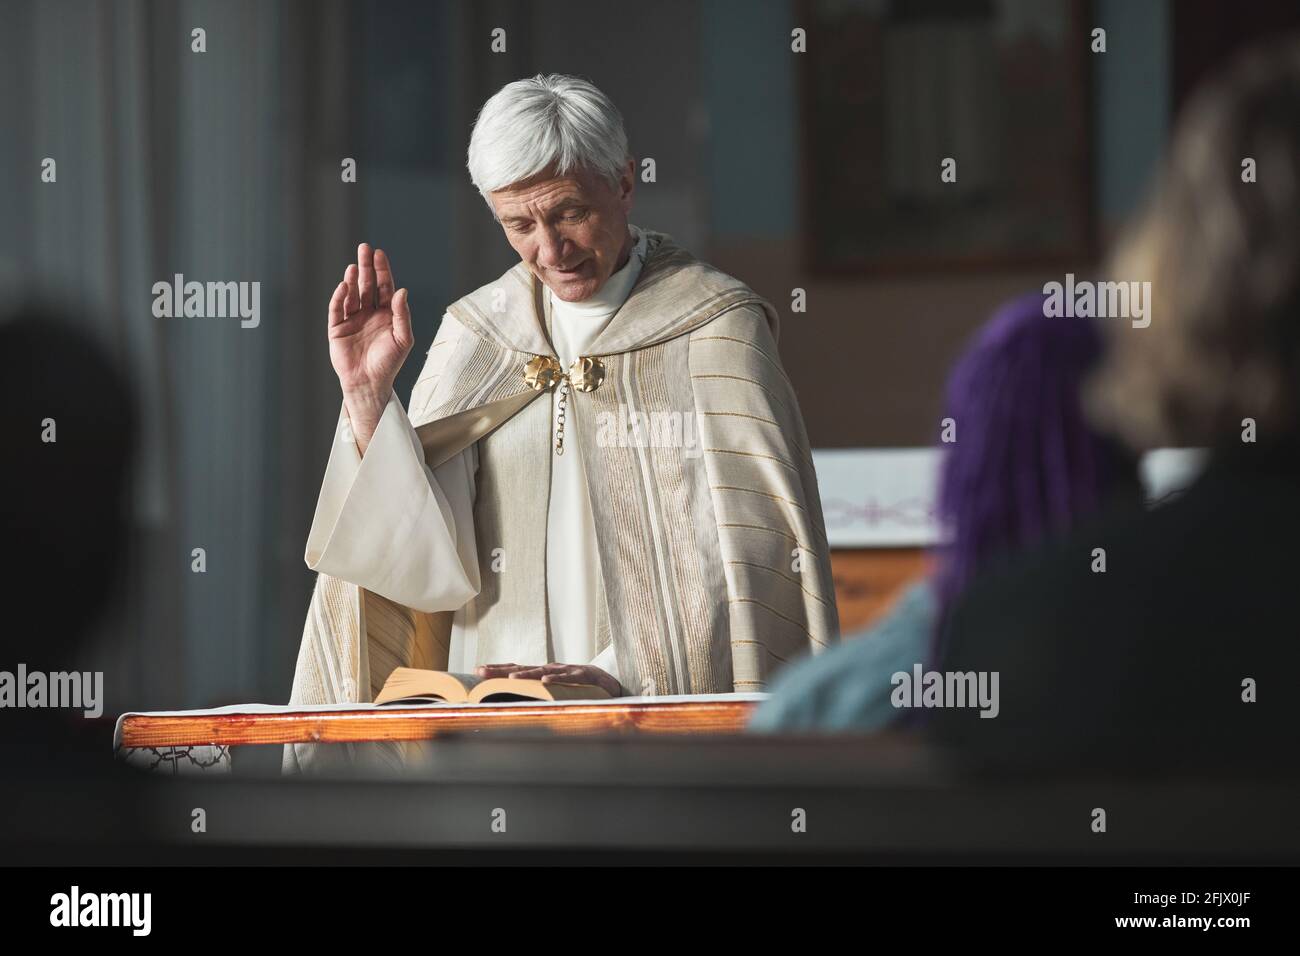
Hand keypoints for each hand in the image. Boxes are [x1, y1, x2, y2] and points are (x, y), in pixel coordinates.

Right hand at [327, 243, 412, 452]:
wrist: (369, 383)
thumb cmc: (389, 363)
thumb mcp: (403, 338)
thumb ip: (403, 314)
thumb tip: (402, 290)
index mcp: (387, 314)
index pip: (384, 287)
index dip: (382, 270)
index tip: (380, 254)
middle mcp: (369, 313)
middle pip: (366, 285)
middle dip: (366, 267)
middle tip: (364, 248)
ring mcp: (352, 319)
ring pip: (351, 294)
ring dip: (352, 279)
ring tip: (354, 266)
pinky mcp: (337, 328)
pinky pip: (337, 309)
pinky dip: (339, 297)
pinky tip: (343, 285)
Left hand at [476, 662, 621, 697]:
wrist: (611, 681)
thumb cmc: (580, 688)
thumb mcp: (555, 692)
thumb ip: (538, 696)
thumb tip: (514, 708)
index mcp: (542, 673)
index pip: (515, 669)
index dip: (497, 670)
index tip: (477, 672)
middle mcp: (550, 669)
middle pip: (522, 668)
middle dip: (500, 670)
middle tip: (480, 672)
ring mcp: (566, 670)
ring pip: (542, 671)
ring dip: (525, 675)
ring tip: (510, 679)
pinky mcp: (582, 675)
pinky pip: (568, 677)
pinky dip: (556, 678)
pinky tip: (546, 680)